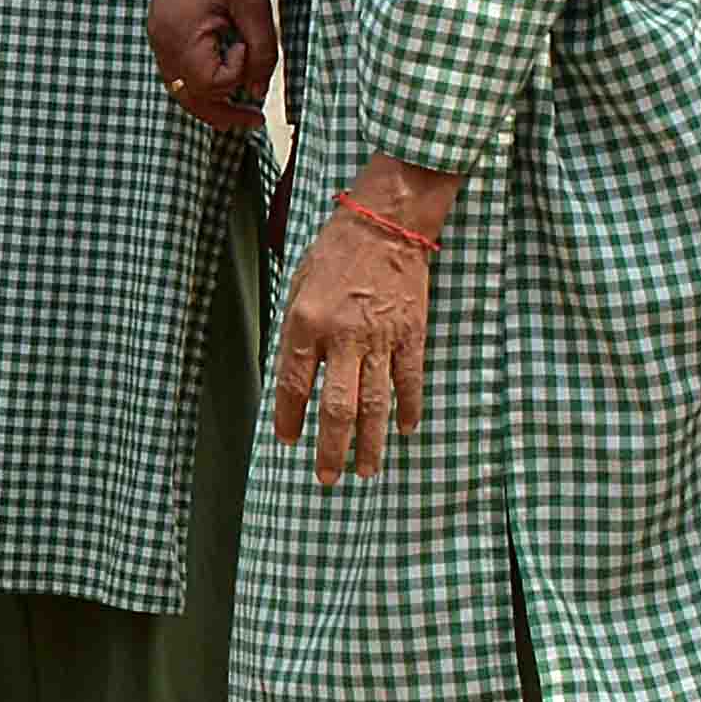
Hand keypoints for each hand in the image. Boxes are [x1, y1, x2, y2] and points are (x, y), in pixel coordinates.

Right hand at [146, 0, 277, 134]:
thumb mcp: (255, 6)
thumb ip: (261, 52)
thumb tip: (258, 91)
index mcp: (181, 34)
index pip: (209, 84)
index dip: (236, 76)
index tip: (250, 46)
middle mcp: (161, 39)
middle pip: (186, 96)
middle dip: (220, 112)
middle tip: (252, 122)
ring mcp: (157, 33)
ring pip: (178, 85)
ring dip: (208, 97)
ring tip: (237, 108)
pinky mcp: (161, 25)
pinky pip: (175, 66)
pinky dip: (197, 78)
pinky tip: (218, 74)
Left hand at [272, 202, 433, 483]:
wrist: (386, 223)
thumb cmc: (335, 252)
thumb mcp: (299, 286)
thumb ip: (296, 332)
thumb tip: (293, 377)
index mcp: (306, 323)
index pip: (293, 384)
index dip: (289, 417)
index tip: (288, 441)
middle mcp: (342, 337)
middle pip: (337, 407)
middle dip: (331, 448)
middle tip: (328, 478)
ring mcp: (381, 338)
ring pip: (375, 403)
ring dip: (370, 442)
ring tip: (366, 471)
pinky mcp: (412, 334)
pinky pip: (410, 381)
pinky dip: (408, 409)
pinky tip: (406, 431)